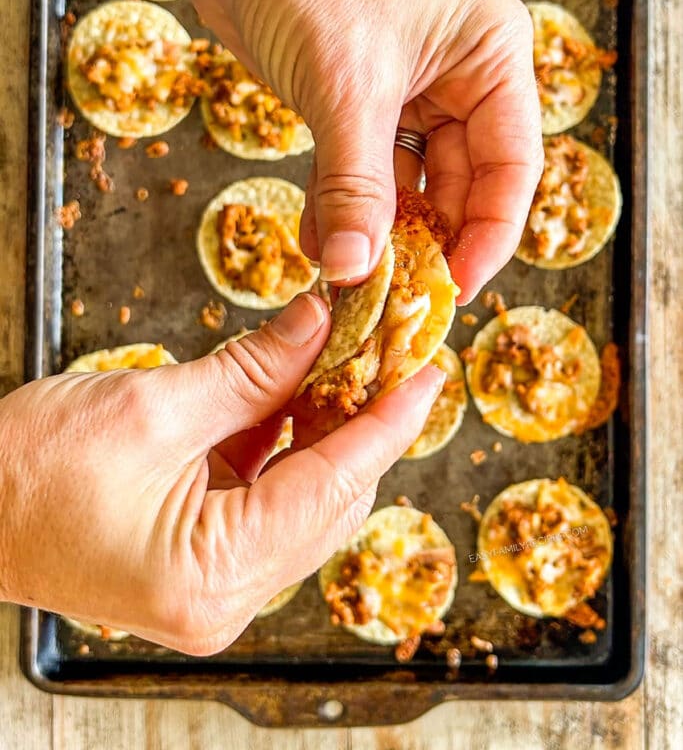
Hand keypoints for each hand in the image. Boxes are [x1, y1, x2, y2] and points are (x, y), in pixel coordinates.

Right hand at [0, 294, 442, 653]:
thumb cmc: (27, 469)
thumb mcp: (154, 404)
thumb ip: (254, 368)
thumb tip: (320, 323)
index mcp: (215, 573)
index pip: (335, 485)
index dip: (387, 421)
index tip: (427, 374)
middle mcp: (224, 599)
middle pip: (328, 499)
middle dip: (356, 418)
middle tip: (381, 349)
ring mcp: (212, 589)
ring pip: (302, 501)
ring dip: (319, 429)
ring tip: (339, 360)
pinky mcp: (199, 567)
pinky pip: (265, 505)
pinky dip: (280, 449)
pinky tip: (289, 394)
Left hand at [180, 0, 542, 301]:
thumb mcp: (346, 87)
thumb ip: (356, 184)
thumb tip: (357, 269)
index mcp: (491, 57)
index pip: (511, 166)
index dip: (488, 234)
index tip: (456, 289)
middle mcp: (462, 77)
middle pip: (462, 183)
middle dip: (427, 238)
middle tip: (398, 296)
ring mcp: (411, 92)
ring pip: (409, 183)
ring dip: (379, 229)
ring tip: (353, 278)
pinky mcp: (360, 103)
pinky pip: (364, 172)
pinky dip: (345, 207)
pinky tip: (324, 244)